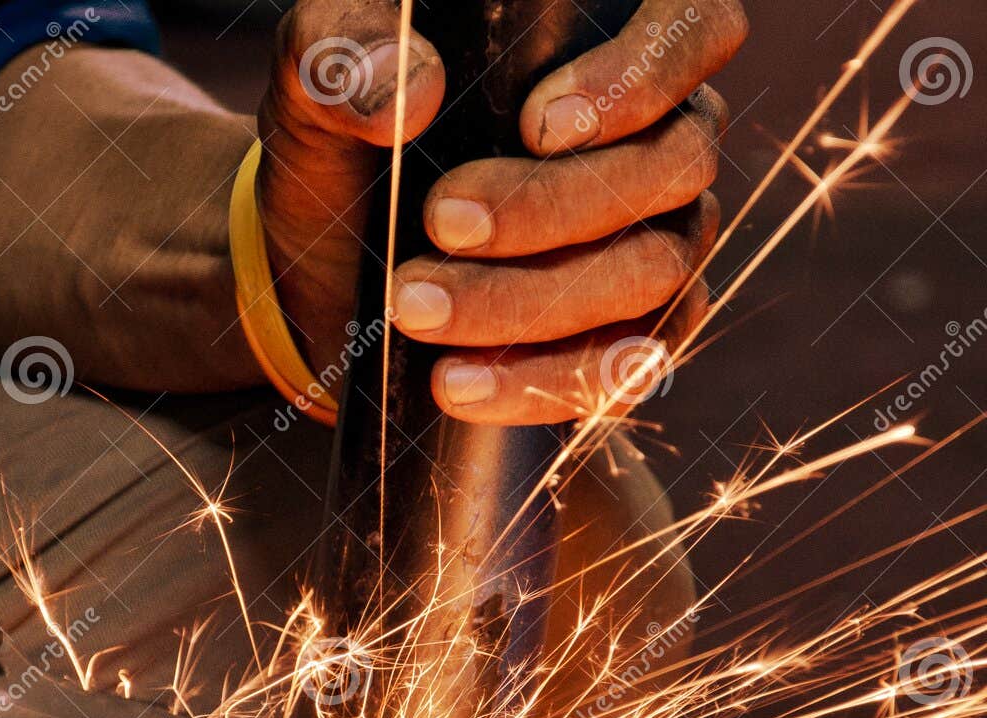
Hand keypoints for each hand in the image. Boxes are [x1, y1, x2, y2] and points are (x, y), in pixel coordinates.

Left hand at [257, 0, 746, 421]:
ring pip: (651, 272)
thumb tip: (408, 91)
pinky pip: (625, 368)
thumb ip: (343, 56)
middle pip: (669, 167)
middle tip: (439, 222)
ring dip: (531, 302)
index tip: (537, 125)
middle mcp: (660, 137)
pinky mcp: (627, 337)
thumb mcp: (319, 83)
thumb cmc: (346, 147)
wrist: (323, 270)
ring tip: (416, 310)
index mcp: (615, 40)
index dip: (643, 75)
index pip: (695, 27)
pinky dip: (543, 381)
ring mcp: (658, 241)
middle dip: (551, 208)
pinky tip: (461, 384)